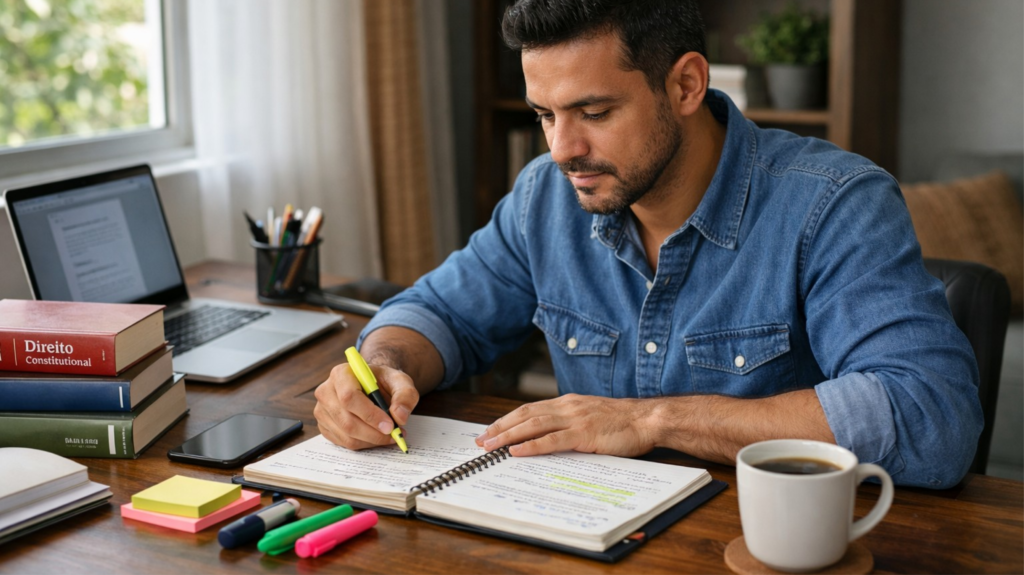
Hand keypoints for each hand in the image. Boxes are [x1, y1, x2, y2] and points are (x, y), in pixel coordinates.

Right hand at [313, 362, 418, 449]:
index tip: (390, 425)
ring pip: (346, 435)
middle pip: (346, 421)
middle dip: (373, 433)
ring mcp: (322, 411)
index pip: (349, 397)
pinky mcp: (324, 426)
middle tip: (394, 434)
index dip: (370, 415)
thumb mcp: (400, 381)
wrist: (372, 386)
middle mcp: (326, 392)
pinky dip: (364, 444)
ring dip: (371, 440)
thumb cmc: (383, 382)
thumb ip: (405, 395)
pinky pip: (344, 443)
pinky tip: (376, 436)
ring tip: (389, 435)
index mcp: (341, 374)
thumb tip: (399, 416)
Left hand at [474, 394, 656, 457]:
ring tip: (491, 447)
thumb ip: (570, 424)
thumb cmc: (623, 422)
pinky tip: (517, 452)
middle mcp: (568, 407)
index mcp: (568, 403)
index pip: (529, 409)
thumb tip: (548, 438)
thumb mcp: (591, 418)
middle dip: (500, 428)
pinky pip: (552, 440)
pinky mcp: (584, 434)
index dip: (507, 420)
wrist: (648, 419)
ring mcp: (575, 419)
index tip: (490, 430)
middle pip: (525, 415)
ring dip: (508, 436)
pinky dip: (532, 446)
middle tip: (481, 441)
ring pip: (533, 425)